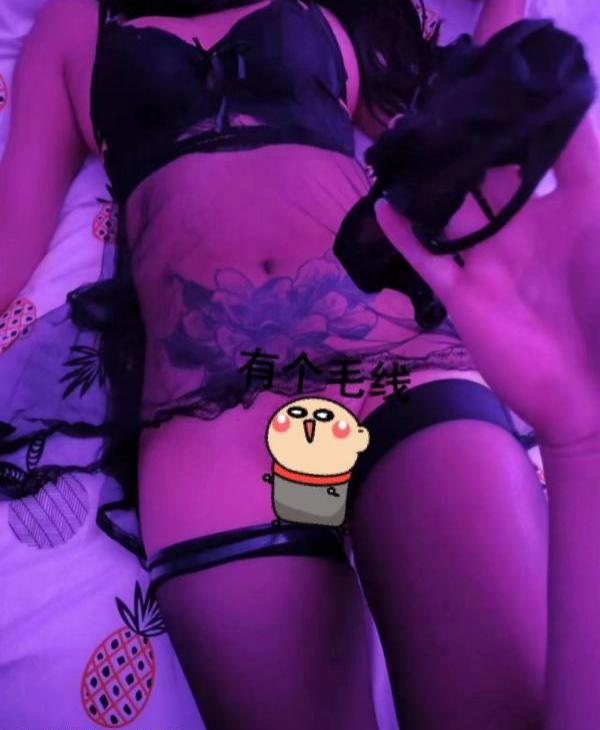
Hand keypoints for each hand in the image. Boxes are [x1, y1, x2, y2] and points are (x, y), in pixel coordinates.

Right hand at [374, 115, 599, 446]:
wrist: (591, 395)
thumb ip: (587, 172)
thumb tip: (569, 116)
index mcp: (570, 210)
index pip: (545, 152)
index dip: (526, 118)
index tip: (501, 82)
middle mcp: (525, 230)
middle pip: (490, 175)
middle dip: (470, 142)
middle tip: (441, 104)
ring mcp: (490, 262)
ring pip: (452, 211)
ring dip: (432, 181)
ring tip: (406, 143)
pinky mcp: (463, 295)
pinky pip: (428, 259)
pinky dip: (405, 235)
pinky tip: (386, 206)